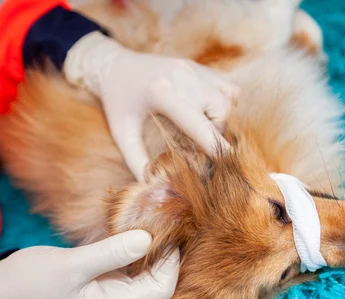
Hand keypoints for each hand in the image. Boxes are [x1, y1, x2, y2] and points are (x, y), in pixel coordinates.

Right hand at [0, 230, 179, 298]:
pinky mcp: (97, 281)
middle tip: (164, 220)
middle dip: (163, 254)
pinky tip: (133, 228)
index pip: (160, 290)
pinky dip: (131, 248)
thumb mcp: (70, 265)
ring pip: (141, 273)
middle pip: (156, 283)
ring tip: (152, 220)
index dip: (170, 261)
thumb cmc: (28, 281)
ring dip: (148, 249)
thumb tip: (148, 237)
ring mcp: (105, 294)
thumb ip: (110, 252)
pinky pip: (124, 266)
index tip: (168, 229)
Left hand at [64, 32, 237, 180]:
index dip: (216, 144)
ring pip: (229, 97)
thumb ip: (137, 161)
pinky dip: (225, 103)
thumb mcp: (122, 133)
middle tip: (204, 147)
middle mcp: (182, 77)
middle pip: (221, 109)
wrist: (114, 66)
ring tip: (206, 131)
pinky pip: (226, 86)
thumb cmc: (117, 103)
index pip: (199, 124)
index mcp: (162, 93)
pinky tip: (209, 114)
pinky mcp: (197, 66)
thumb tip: (153, 186)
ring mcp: (192, 68)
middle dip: (219, 133)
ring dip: (225, 118)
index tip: (231, 161)